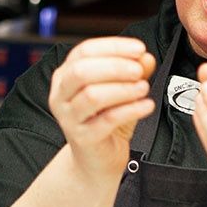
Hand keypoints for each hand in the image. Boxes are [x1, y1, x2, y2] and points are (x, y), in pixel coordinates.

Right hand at [49, 36, 155, 180]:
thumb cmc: (105, 121)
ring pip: (92, 96)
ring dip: (122, 89)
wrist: (97, 160)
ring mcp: (69, 118)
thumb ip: (132, 72)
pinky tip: (146, 105)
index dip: (113, 47)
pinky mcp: (83, 138)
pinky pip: (107, 120)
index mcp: (65, 76)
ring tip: (144, 88)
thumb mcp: (121, 91)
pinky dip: (130, 110)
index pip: (84, 51)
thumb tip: (146, 58)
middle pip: (82, 71)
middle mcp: (61, 95)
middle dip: (115, 67)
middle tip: (139, 70)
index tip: (139, 49)